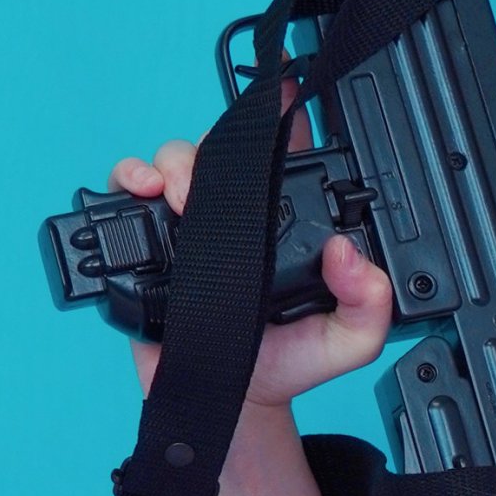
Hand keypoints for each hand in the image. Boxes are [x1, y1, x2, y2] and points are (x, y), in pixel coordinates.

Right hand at [108, 121, 391, 405]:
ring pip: (173, 160)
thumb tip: (350, 255)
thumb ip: (369, 302)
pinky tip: (139, 193)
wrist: (231, 401)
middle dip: (212, 146)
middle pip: (219, 149)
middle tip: (206, 184)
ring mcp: (189, 224)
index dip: (284, 120)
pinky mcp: (148, 242)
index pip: (283, 157)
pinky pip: (126, 190)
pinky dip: (127, 178)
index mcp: (284, 223)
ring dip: (169, 163)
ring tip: (173, 194)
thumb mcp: (348, 340)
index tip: (284, 95)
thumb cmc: (287, 363)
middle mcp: (235, 215)